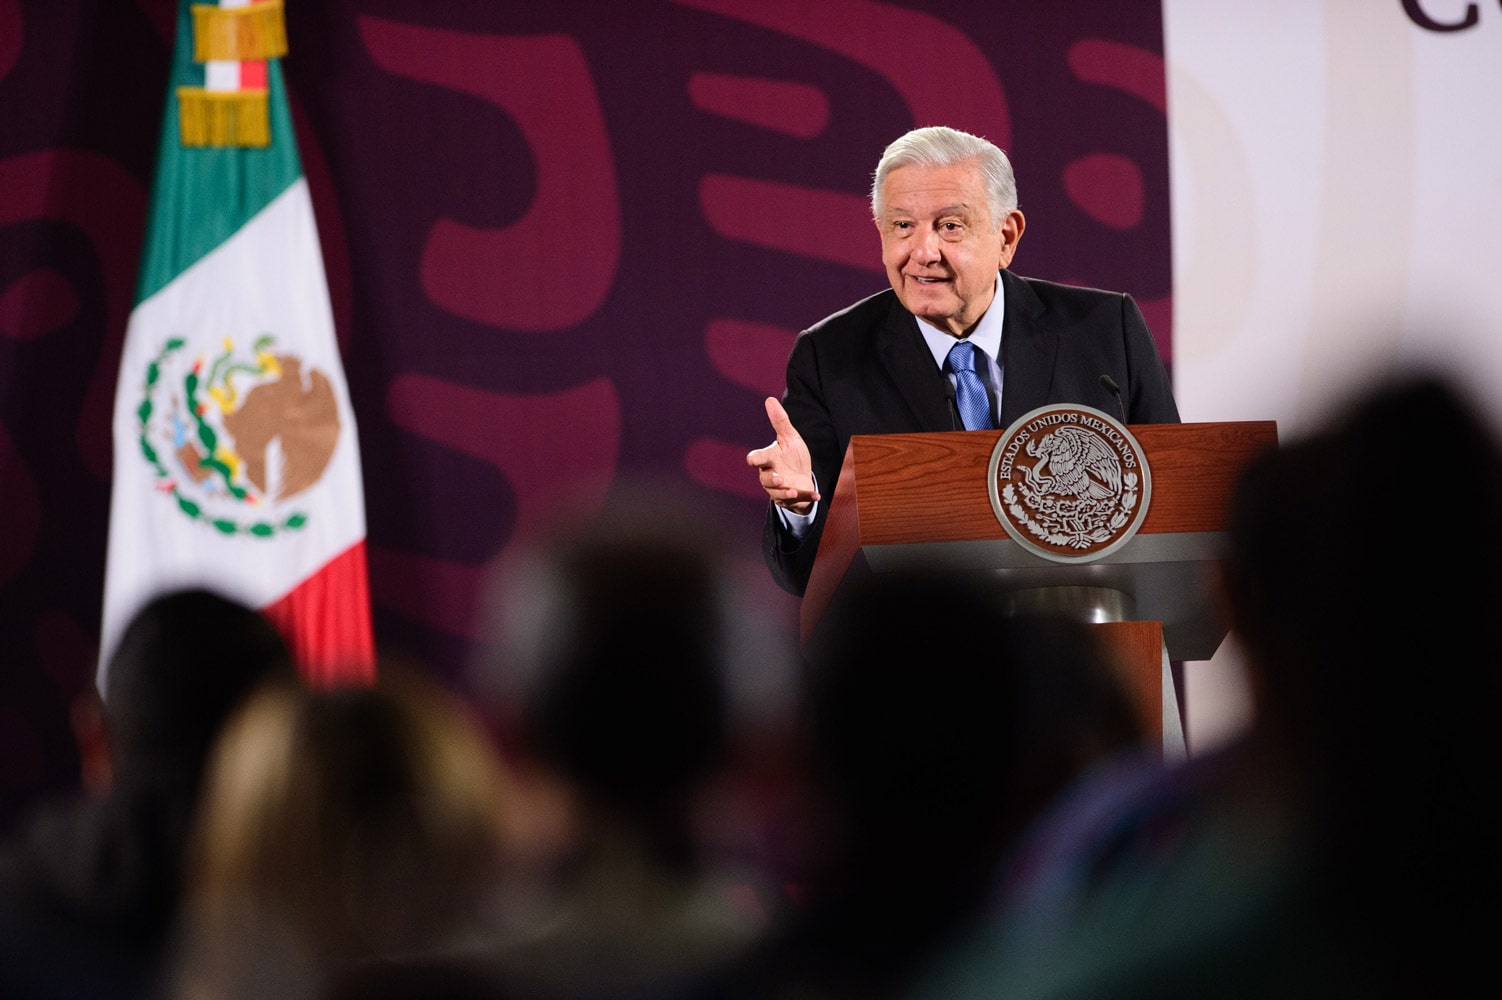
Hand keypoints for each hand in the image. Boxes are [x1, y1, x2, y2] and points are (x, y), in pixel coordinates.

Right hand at [746, 397, 819, 513]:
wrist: (802, 476)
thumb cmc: (792, 456)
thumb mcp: (789, 437)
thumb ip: (780, 421)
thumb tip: (770, 399)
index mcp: (769, 459)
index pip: (758, 459)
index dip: (755, 459)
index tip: (753, 460)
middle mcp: (771, 475)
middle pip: (766, 479)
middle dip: (772, 480)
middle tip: (780, 478)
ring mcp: (780, 490)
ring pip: (778, 493)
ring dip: (785, 492)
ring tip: (793, 491)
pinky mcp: (791, 499)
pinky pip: (798, 500)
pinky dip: (807, 498)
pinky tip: (816, 495)